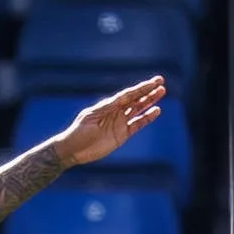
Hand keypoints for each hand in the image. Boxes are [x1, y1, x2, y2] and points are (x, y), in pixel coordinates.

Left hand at [50, 76, 164, 168]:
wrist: (72, 151)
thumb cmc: (77, 133)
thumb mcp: (90, 118)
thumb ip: (106, 109)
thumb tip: (118, 99)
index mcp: (107, 106)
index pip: (127, 95)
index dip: (140, 88)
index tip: (153, 82)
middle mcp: (115, 112)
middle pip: (135, 99)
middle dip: (147, 91)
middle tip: (161, 83)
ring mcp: (119, 123)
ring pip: (138, 109)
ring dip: (150, 101)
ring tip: (161, 92)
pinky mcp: (122, 135)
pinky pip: (137, 124)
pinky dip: (147, 118)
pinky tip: (156, 110)